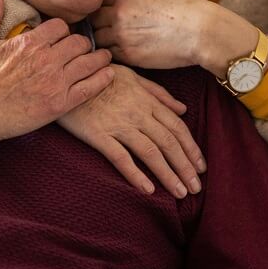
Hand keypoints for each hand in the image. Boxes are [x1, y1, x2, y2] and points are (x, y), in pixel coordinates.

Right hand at [0, 0, 113, 140]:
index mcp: (29, 42)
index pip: (61, 26)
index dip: (64, 29)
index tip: (64, 35)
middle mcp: (47, 59)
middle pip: (79, 42)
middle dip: (82, 43)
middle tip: (85, 47)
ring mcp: (56, 82)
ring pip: (89, 62)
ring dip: (99, 58)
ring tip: (104, 57)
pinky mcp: (60, 103)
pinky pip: (90, 87)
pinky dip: (103, 79)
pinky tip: (108, 74)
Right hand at [57, 66, 206, 197]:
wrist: (66, 76)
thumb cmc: (100, 76)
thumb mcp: (132, 76)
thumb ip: (158, 93)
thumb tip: (183, 109)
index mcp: (147, 100)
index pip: (177, 128)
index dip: (191, 148)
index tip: (201, 166)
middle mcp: (138, 114)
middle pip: (169, 143)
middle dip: (185, 167)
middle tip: (196, 188)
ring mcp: (119, 125)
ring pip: (150, 153)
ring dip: (168, 174)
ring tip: (180, 192)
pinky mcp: (99, 135)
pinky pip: (121, 158)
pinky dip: (136, 175)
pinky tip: (148, 189)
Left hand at [90, 0, 215, 69]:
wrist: (200, 29)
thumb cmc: (183, 11)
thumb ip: (131, 2)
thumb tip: (118, 10)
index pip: (98, 4)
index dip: (101, 14)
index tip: (105, 21)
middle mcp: (118, 13)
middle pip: (93, 23)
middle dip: (97, 29)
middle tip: (105, 36)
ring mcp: (121, 35)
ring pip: (99, 41)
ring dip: (104, 45)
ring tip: (115, 47)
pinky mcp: (129, 55)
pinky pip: (111, 56)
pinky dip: (114, 56)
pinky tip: (124, 55)